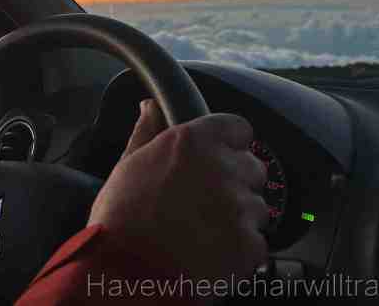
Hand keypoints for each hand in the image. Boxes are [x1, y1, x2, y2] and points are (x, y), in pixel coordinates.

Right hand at [88, 99, 268, 279]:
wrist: (125, 272)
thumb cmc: (120, 218)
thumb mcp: (128, 165)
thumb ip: (147, 132)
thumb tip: (149, 106)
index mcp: (193, 141)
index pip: (239, 128)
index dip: (230, 144)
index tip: (218, 157)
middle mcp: (222, 167)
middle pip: (253, 167)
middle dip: (236, 182)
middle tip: (205, 201)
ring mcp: (239, 206)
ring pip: (258, 207)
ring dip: (239, 218)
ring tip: (203, 231)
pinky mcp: (249, 244)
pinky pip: (257, 242)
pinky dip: (240, 250)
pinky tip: (210, 252)